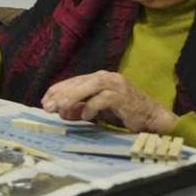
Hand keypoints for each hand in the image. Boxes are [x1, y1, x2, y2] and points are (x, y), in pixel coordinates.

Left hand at [41, 71, 178, 132]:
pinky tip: (85, 116)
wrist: (151, 117)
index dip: (57, 90)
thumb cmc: (123, 112)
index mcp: (98, 78)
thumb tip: (61, 113)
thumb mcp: (97, 110)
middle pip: (78, 82)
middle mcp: (106, 78)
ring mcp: (116, 85)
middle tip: (48, 106)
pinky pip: (104, 99)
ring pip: (89, 87)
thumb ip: (80, 109)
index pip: (73, 81)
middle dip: (60, 94)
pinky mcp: (124, 96)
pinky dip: (92, 107)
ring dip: (72, 97)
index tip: (44, 101)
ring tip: (60, 109)